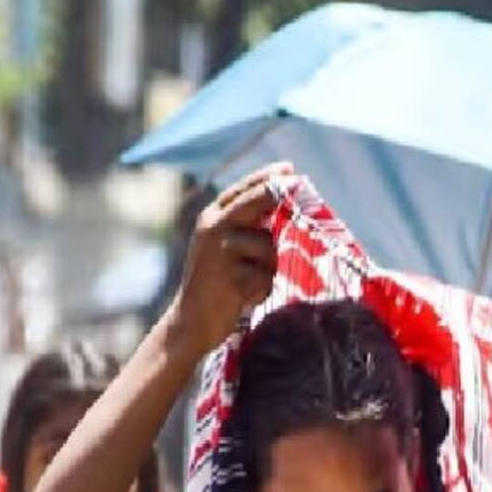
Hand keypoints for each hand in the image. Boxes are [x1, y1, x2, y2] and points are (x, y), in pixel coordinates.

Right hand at [167, 163, 286, 359]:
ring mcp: (221, 251)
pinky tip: (244, 298)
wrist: (190, 321)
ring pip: (268, 246)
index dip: (268, 177)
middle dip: (279, 195)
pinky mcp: (231, 276)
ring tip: (248, 283)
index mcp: (211, 218)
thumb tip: (284, 208)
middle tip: (301, 184)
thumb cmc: (213, 285)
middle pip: (256, 202)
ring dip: (268, 267)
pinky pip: (265, 276)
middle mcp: (213, 228)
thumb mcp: (222, 248)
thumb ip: (244, 228)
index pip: (243, 190)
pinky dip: (261, 289)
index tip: (291, 169)